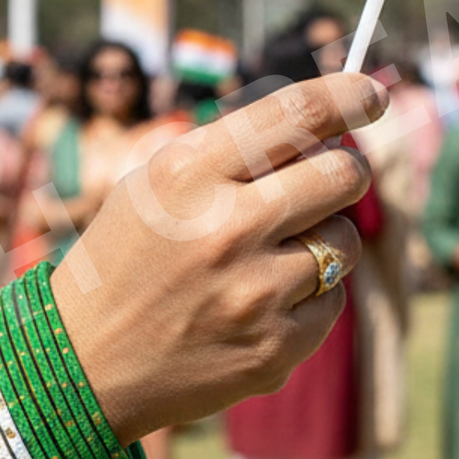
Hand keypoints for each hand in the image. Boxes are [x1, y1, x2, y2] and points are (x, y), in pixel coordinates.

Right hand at [52, 72, 386, 445]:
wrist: (85, 365)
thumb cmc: (126, 258)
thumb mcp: (154, 183)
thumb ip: (231, 153)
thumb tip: (321, 129)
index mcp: (189, 173)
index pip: (295, 114)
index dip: (347, 95)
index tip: (372, 92)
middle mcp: (226, 227)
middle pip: (342, 175)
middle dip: (345, 171)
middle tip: (327, 179)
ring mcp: (255, 293)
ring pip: (344, 242)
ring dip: (323, 240)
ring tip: (269, 255)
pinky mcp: (276, 348)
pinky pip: (332, 301)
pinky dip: (308, 296)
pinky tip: (258, 304)